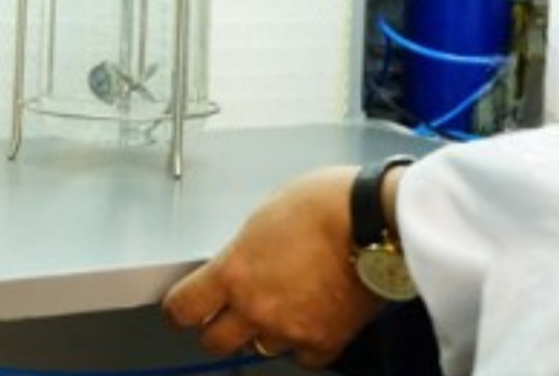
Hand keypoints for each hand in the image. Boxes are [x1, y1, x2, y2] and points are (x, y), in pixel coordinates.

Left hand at [163, 166, 386, 367]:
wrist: (378, 219)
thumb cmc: (330, 202)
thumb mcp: (269, 211)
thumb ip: (247, 247)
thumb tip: (244, 259)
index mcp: (234, 271)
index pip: (182, 308)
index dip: (181, 309)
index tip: (185, 308)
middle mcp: (256, 306)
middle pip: (214, 341)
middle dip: (219, 326)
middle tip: (231, 311)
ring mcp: (290, 328)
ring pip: (260, 348)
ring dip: (264, 332)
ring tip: (283, 306)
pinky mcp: (326, 340)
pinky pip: (304, 356)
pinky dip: (305, 343)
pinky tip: (312, 320)